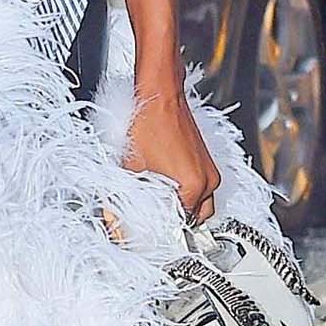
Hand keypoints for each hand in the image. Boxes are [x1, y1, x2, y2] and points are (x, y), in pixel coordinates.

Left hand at [122, 84, 220, 225]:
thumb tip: (116, 225)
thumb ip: (123, 202)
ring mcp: (209, 169)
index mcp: (192, 187)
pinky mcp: (206, 160)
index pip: (182, 226)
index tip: (149, 232)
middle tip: (153, 219)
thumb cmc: (146, 124)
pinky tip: (165, 183)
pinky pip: (201, 186)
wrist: (159, 93)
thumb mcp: (128, 169)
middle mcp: (207, 181)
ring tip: (158, 200)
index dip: (163, 231)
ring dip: (182, 206)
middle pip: (195, 218)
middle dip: (175, 221)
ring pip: (200, 203)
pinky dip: (186, 190)